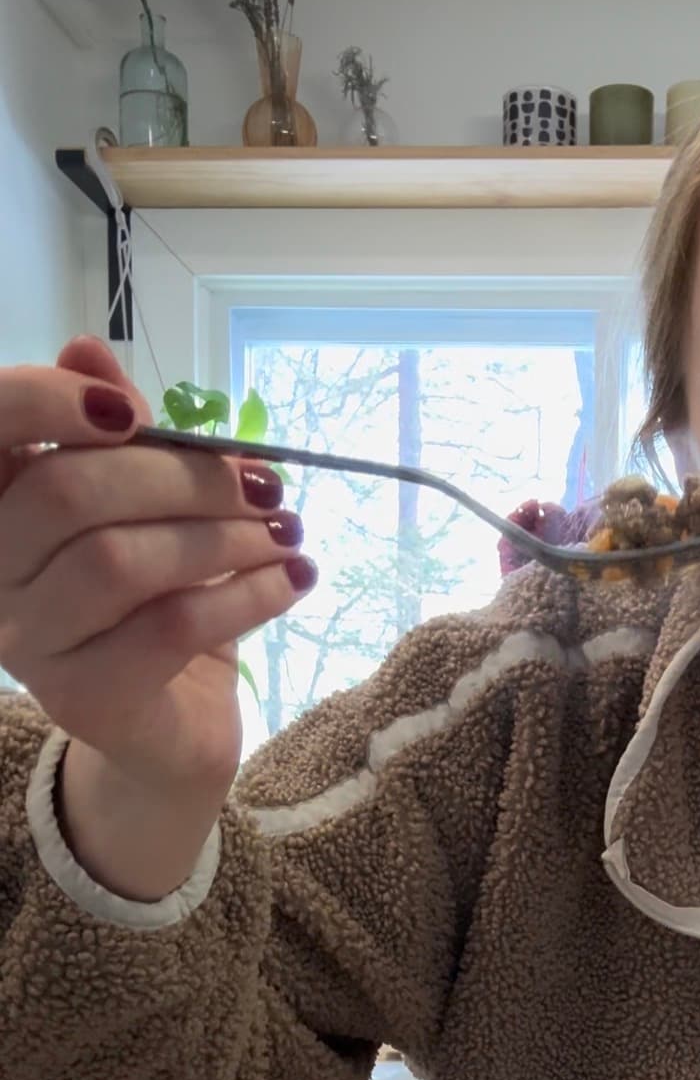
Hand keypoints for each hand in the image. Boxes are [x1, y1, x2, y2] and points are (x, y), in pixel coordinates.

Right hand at [0, 337, 314, 799]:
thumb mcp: (147, 511)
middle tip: (262, 487)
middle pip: (69, 492)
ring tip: (284, 536)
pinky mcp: (84, 699)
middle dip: (182, 477)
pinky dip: (244, 595)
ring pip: (119, 561)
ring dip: (222, 538)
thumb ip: (119, 437)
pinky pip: (169, 627)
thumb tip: (87, 351)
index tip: (132, 410)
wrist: (172, 728)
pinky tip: (291, 580)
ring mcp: (28, 642)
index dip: (45, 400)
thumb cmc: (156, 604)